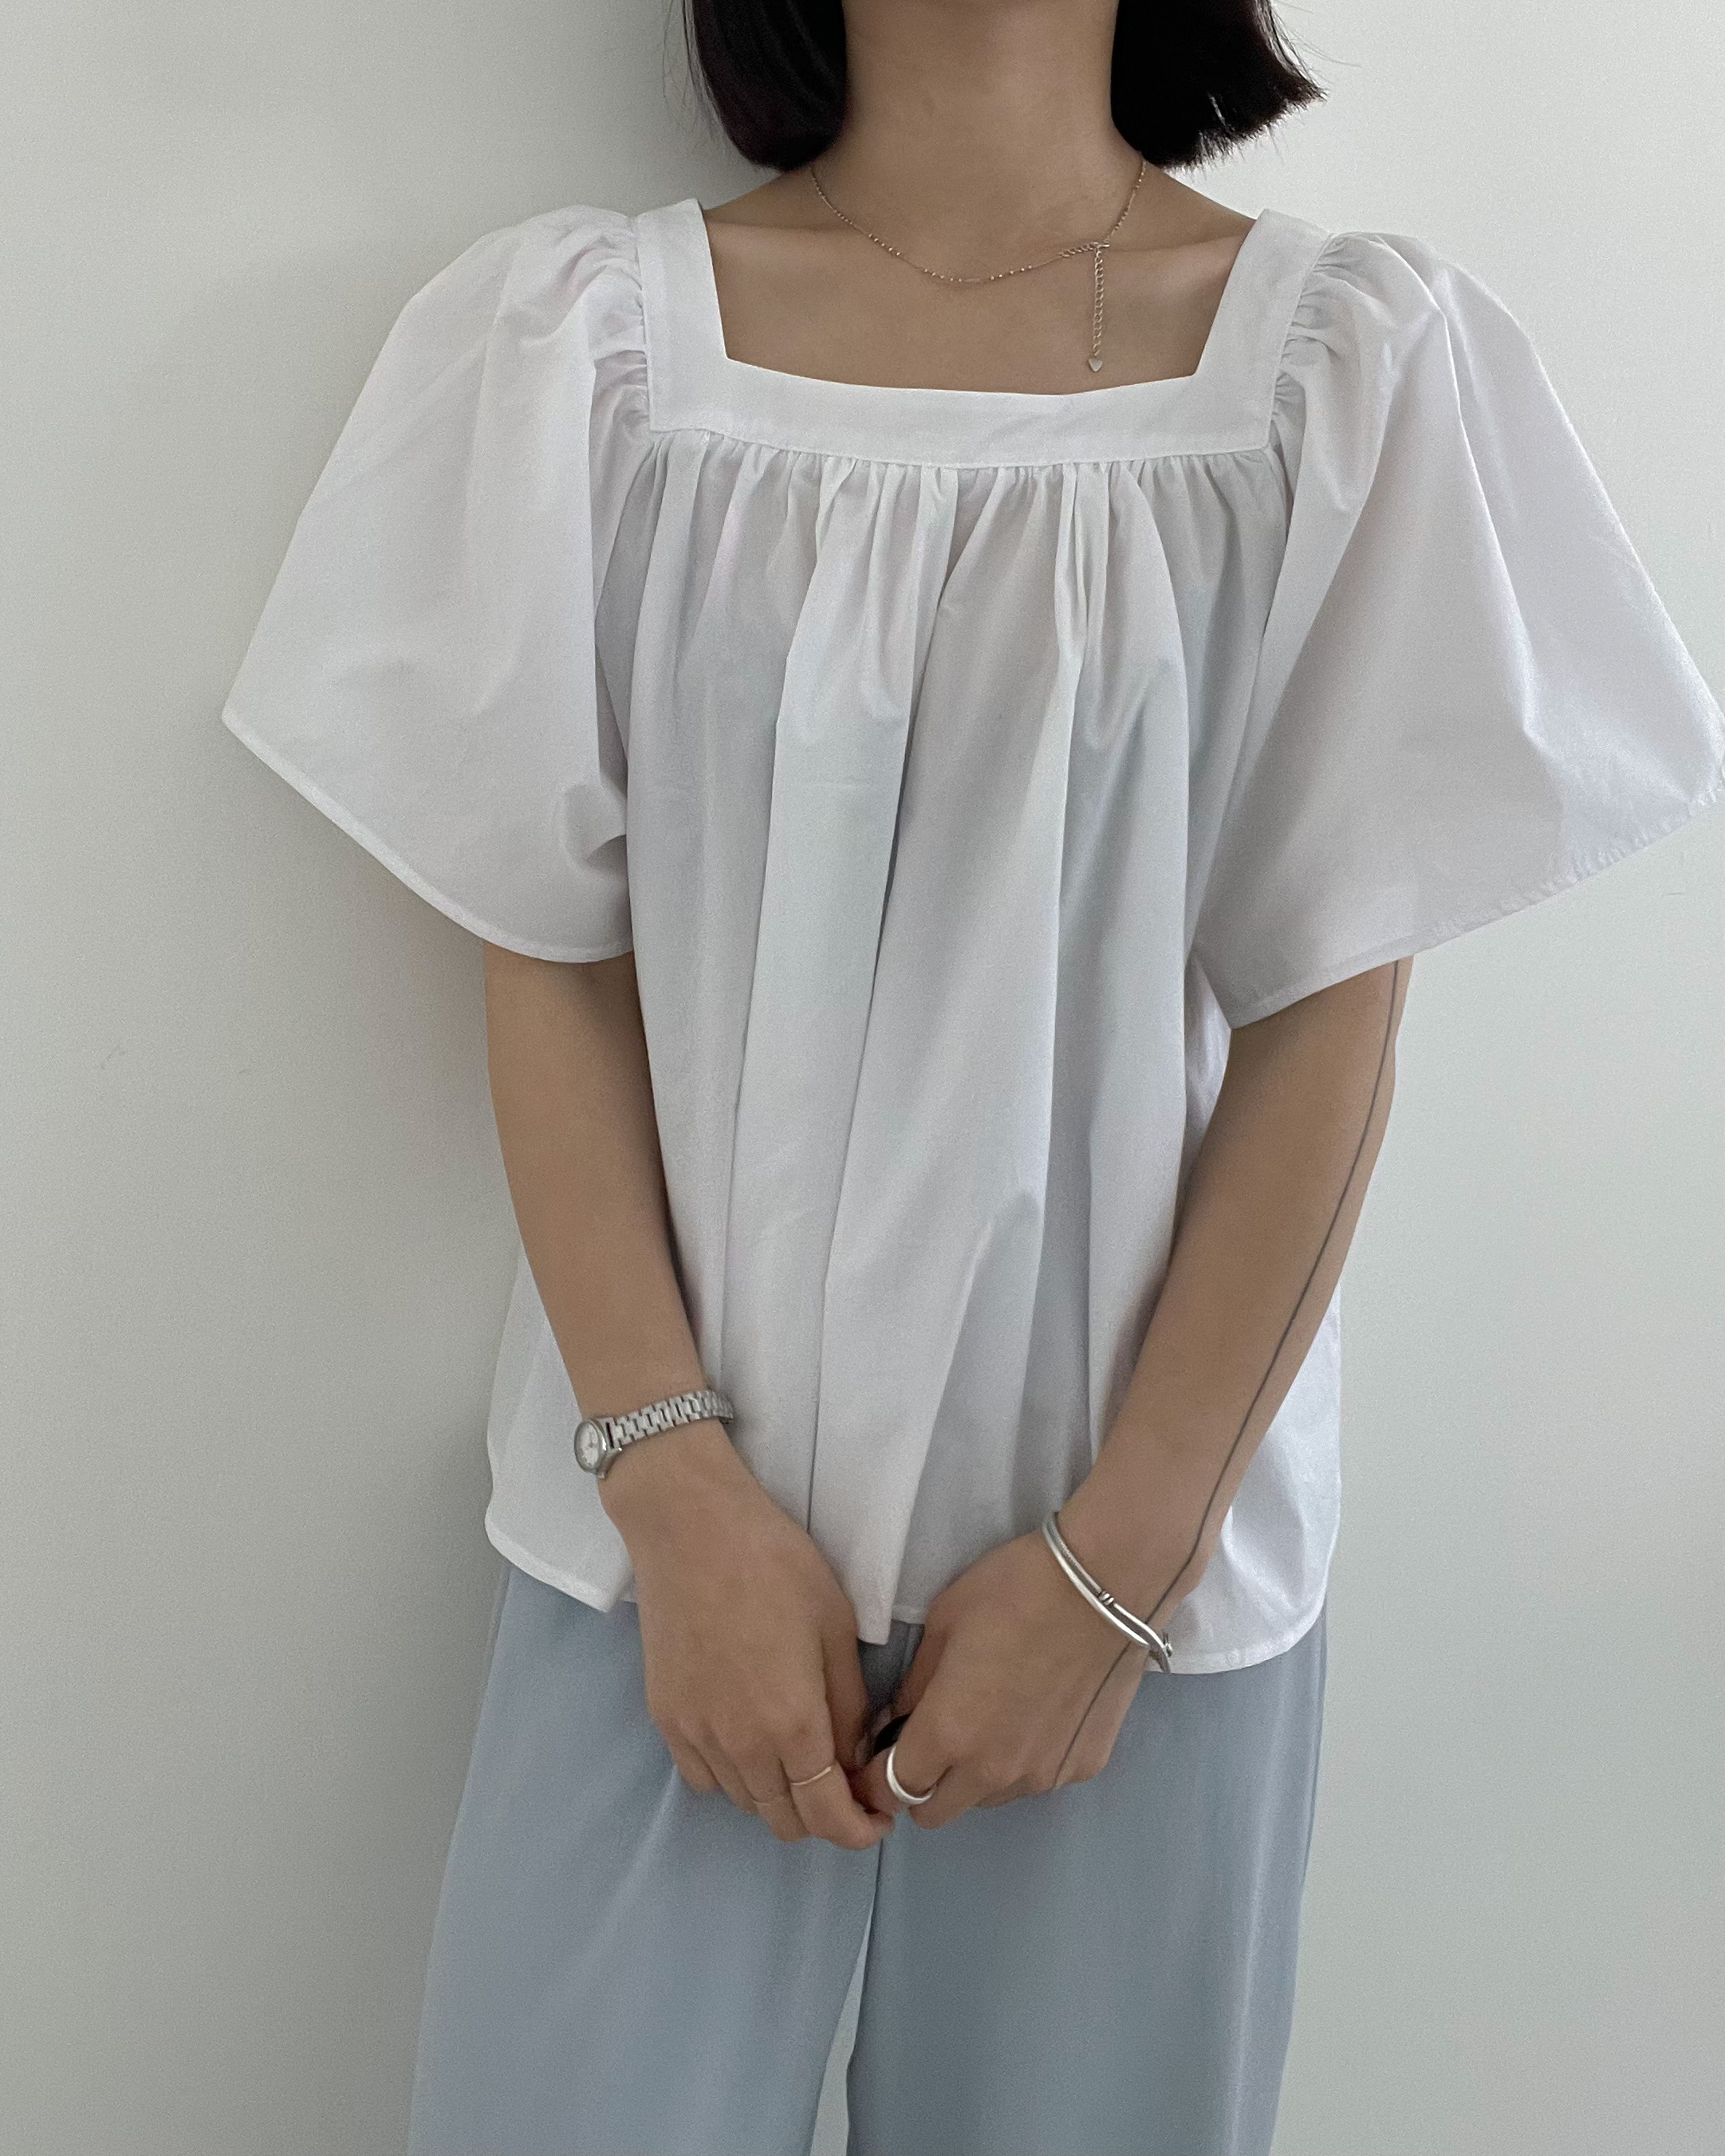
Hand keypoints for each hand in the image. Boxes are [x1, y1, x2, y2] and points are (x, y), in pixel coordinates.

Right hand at [600, 1419, 895, 1851]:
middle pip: (785, 1821)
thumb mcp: (837, 1626)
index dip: (858, 1831)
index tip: (877, 1820)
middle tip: (845, 1784)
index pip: (827, 1817)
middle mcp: (740, 1747)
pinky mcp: (665, 1719)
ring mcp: (696, 1736)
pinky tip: (750, 1741)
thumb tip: (854, 1756)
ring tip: (800, 1758)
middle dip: (823, 1817)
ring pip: (745, 1803)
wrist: (691, 1528)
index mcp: (792, 1725)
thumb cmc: (775, 1564)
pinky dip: (734, 1778)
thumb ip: (849, 1705)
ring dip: (779, 1797)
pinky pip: (703, 1778)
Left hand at [850, 1523, 1170, 1829]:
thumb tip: (900, 1718)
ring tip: (993, 1715)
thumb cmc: (1015, 1589)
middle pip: (936, 1812)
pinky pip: (1035, 1779)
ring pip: (987, 1799)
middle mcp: (992, 1772)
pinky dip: (1024, 1759)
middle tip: (931, 1739)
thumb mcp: (944, 1622)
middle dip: (921, 1785)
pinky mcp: (1082, 1769)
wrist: (1108, 1585)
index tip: (881, 1754)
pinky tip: (1039, 1708)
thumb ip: (916, 1684)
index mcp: (949, 1734)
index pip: (892, 1790)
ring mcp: (1042, 1777)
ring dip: (974, 1774)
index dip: (877, 1777)